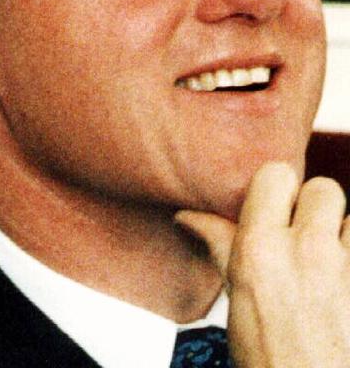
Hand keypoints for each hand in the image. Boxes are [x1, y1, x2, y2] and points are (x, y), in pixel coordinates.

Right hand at [176, 162, 349, 366]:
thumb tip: (189, 218)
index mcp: (259, 249)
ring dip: (346, 236)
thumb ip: (221, 247)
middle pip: (325, 189)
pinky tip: (344, 280)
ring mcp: (348, 265)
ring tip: (333, 262)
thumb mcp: (236, 301)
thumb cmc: (273, 360)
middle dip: (317, 208)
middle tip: (308, 236)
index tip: (275, 206)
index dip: (278, 189)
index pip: (276, 175)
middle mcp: (307, 250)